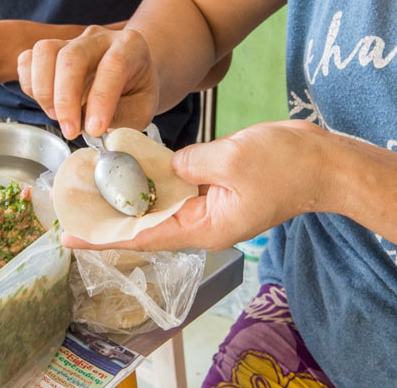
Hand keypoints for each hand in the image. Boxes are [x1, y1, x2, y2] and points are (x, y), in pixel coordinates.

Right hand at [17, 25, 159, 138]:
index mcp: (131, 46)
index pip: (113, 65)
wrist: (130, 76)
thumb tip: (92, 128)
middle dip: (66, 99)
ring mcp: (72, 40)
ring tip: (57, 116)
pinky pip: (28, 59)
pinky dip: (30, 85)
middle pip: (73, 57)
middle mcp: (99, 37)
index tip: (95, 129)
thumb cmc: (136, 93)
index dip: (101, 99)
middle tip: (70, 130)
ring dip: (44, 90)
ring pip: (45, 51)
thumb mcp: (143, 110)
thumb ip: (122, 117)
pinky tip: (46, 104)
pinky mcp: (50, 50)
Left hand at [61, 120, 333, 250]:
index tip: (70, 235)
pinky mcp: (216, 190)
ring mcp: (210, 207)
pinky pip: (177, 188)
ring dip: (128, 196)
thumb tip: (167, 166)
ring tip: (91, 186)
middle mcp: (202, 223)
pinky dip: (153, 179)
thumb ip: (189, 164)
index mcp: (204, 227)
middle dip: (108, 216)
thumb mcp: (230, 159)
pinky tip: (131, 166)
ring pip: (159, 206)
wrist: (326, 162)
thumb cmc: (287, 165)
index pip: (142, 236)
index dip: (104, 235)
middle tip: (72, 204)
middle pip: (145, 224)